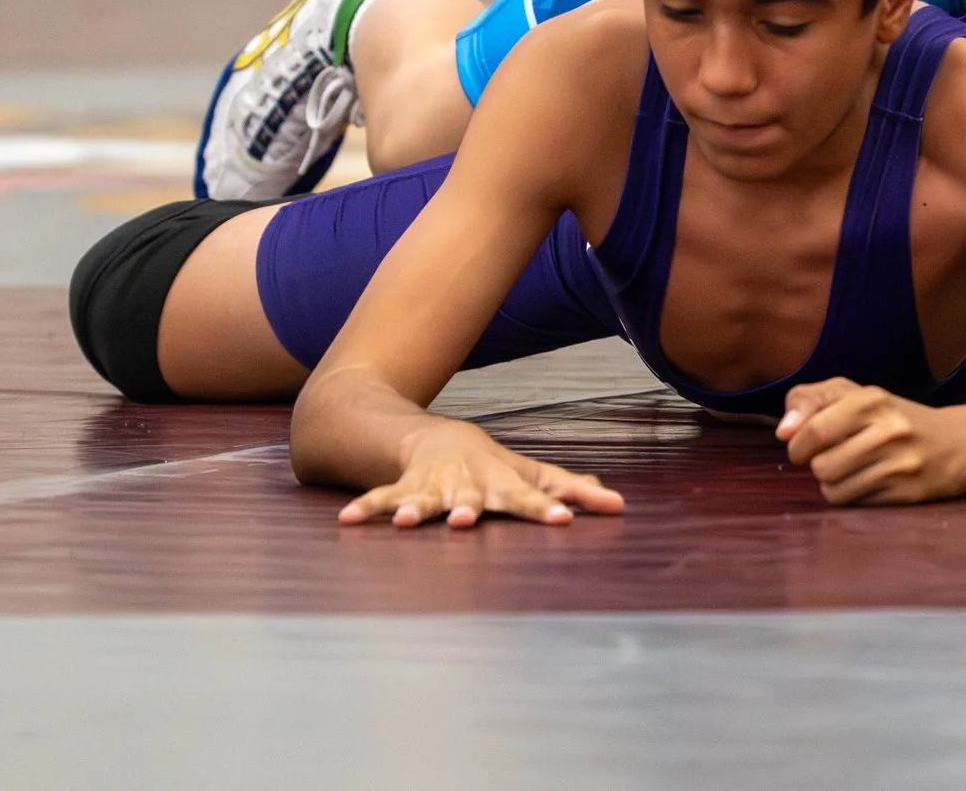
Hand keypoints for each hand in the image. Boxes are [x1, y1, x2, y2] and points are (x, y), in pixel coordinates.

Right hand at [337, 418, 624, 528]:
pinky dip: (364, 509)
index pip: (529, 498)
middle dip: (468, 509)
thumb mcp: (530, 475)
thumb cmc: (493, 467)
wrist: (437, 440)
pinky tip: (346, 523)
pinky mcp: (402, 490)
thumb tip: (619, 505)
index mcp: (501, 485)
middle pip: (470, 499)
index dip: (547, 508)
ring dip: (413, 510)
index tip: (565, 519)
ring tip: (401, 524)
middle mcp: (466, 486)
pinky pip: (380, 500)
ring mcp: (432, 488)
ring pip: (422, 501)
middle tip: (465, 521)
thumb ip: (571, 491)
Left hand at [776, 379, 965, 504]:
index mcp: (872, 399)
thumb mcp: (855, 395)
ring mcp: (899, 464)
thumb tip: (783, 431)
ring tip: (849, 469)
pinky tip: (865, 482)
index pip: (814, 428)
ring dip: (831, 482)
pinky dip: (849, 495)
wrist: (957, 445)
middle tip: (827, 456)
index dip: (797, 443)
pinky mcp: (905, 494)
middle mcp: (889, 430)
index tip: (801, 444)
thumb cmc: (892, 418)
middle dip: (813, 464)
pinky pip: (852, 503)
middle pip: (819, 464)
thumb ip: (811, 400)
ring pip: (832, 488)